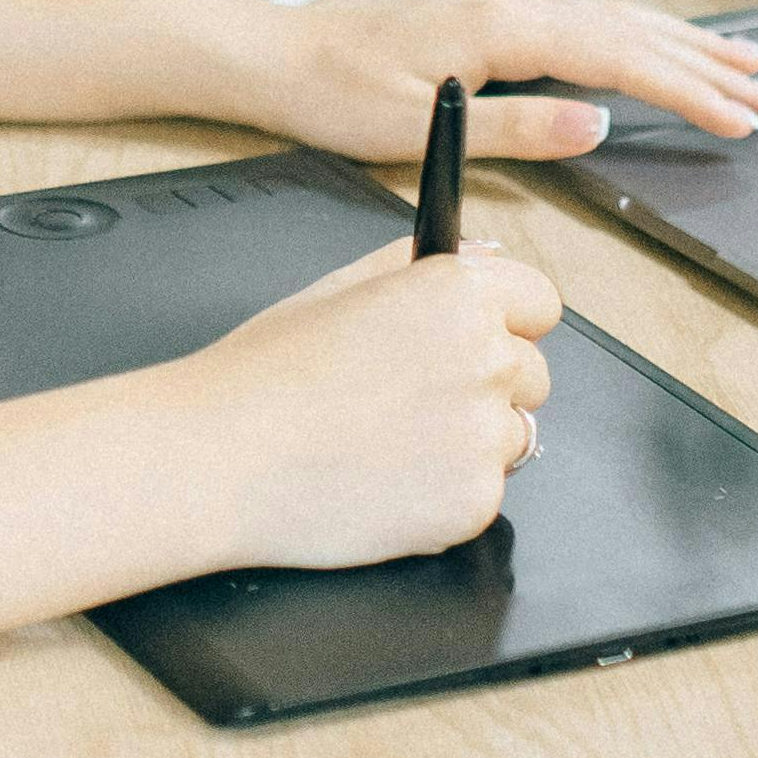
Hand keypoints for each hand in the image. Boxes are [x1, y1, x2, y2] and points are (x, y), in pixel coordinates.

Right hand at [166, 237, 566, 569]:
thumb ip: (417, 266)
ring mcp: (484, 435)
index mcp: (457, 293)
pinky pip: (482, 497)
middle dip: (486, 389)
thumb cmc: (261, 376)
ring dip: (465, 447)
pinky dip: (442, 499)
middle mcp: (486, 357)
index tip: (479, 342)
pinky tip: (383, 486)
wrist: (218, 460)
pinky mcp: (474, 502)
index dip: (506, 323)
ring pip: (509, 439)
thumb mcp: (337, 289)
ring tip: (385, 448)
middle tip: (408, 404)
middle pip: (532, 376)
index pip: (540, 302)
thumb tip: (483, 255)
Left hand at [248, 0, 757, 165]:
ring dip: (689, 45)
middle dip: (711, 69)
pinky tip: (665, 44)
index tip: (740, 118)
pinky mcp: (501, 21)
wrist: (284, 59)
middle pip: (636, 35)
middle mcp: (517, 7)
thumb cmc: (339, 95)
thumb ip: (515, 127)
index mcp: (504, 29)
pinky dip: (644, 35)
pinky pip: (594, 22)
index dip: (688, 92)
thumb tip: (596, 126)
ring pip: (622, 22)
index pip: (620, 61)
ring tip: (749, 65)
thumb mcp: (422, 127)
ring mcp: (511, 8)